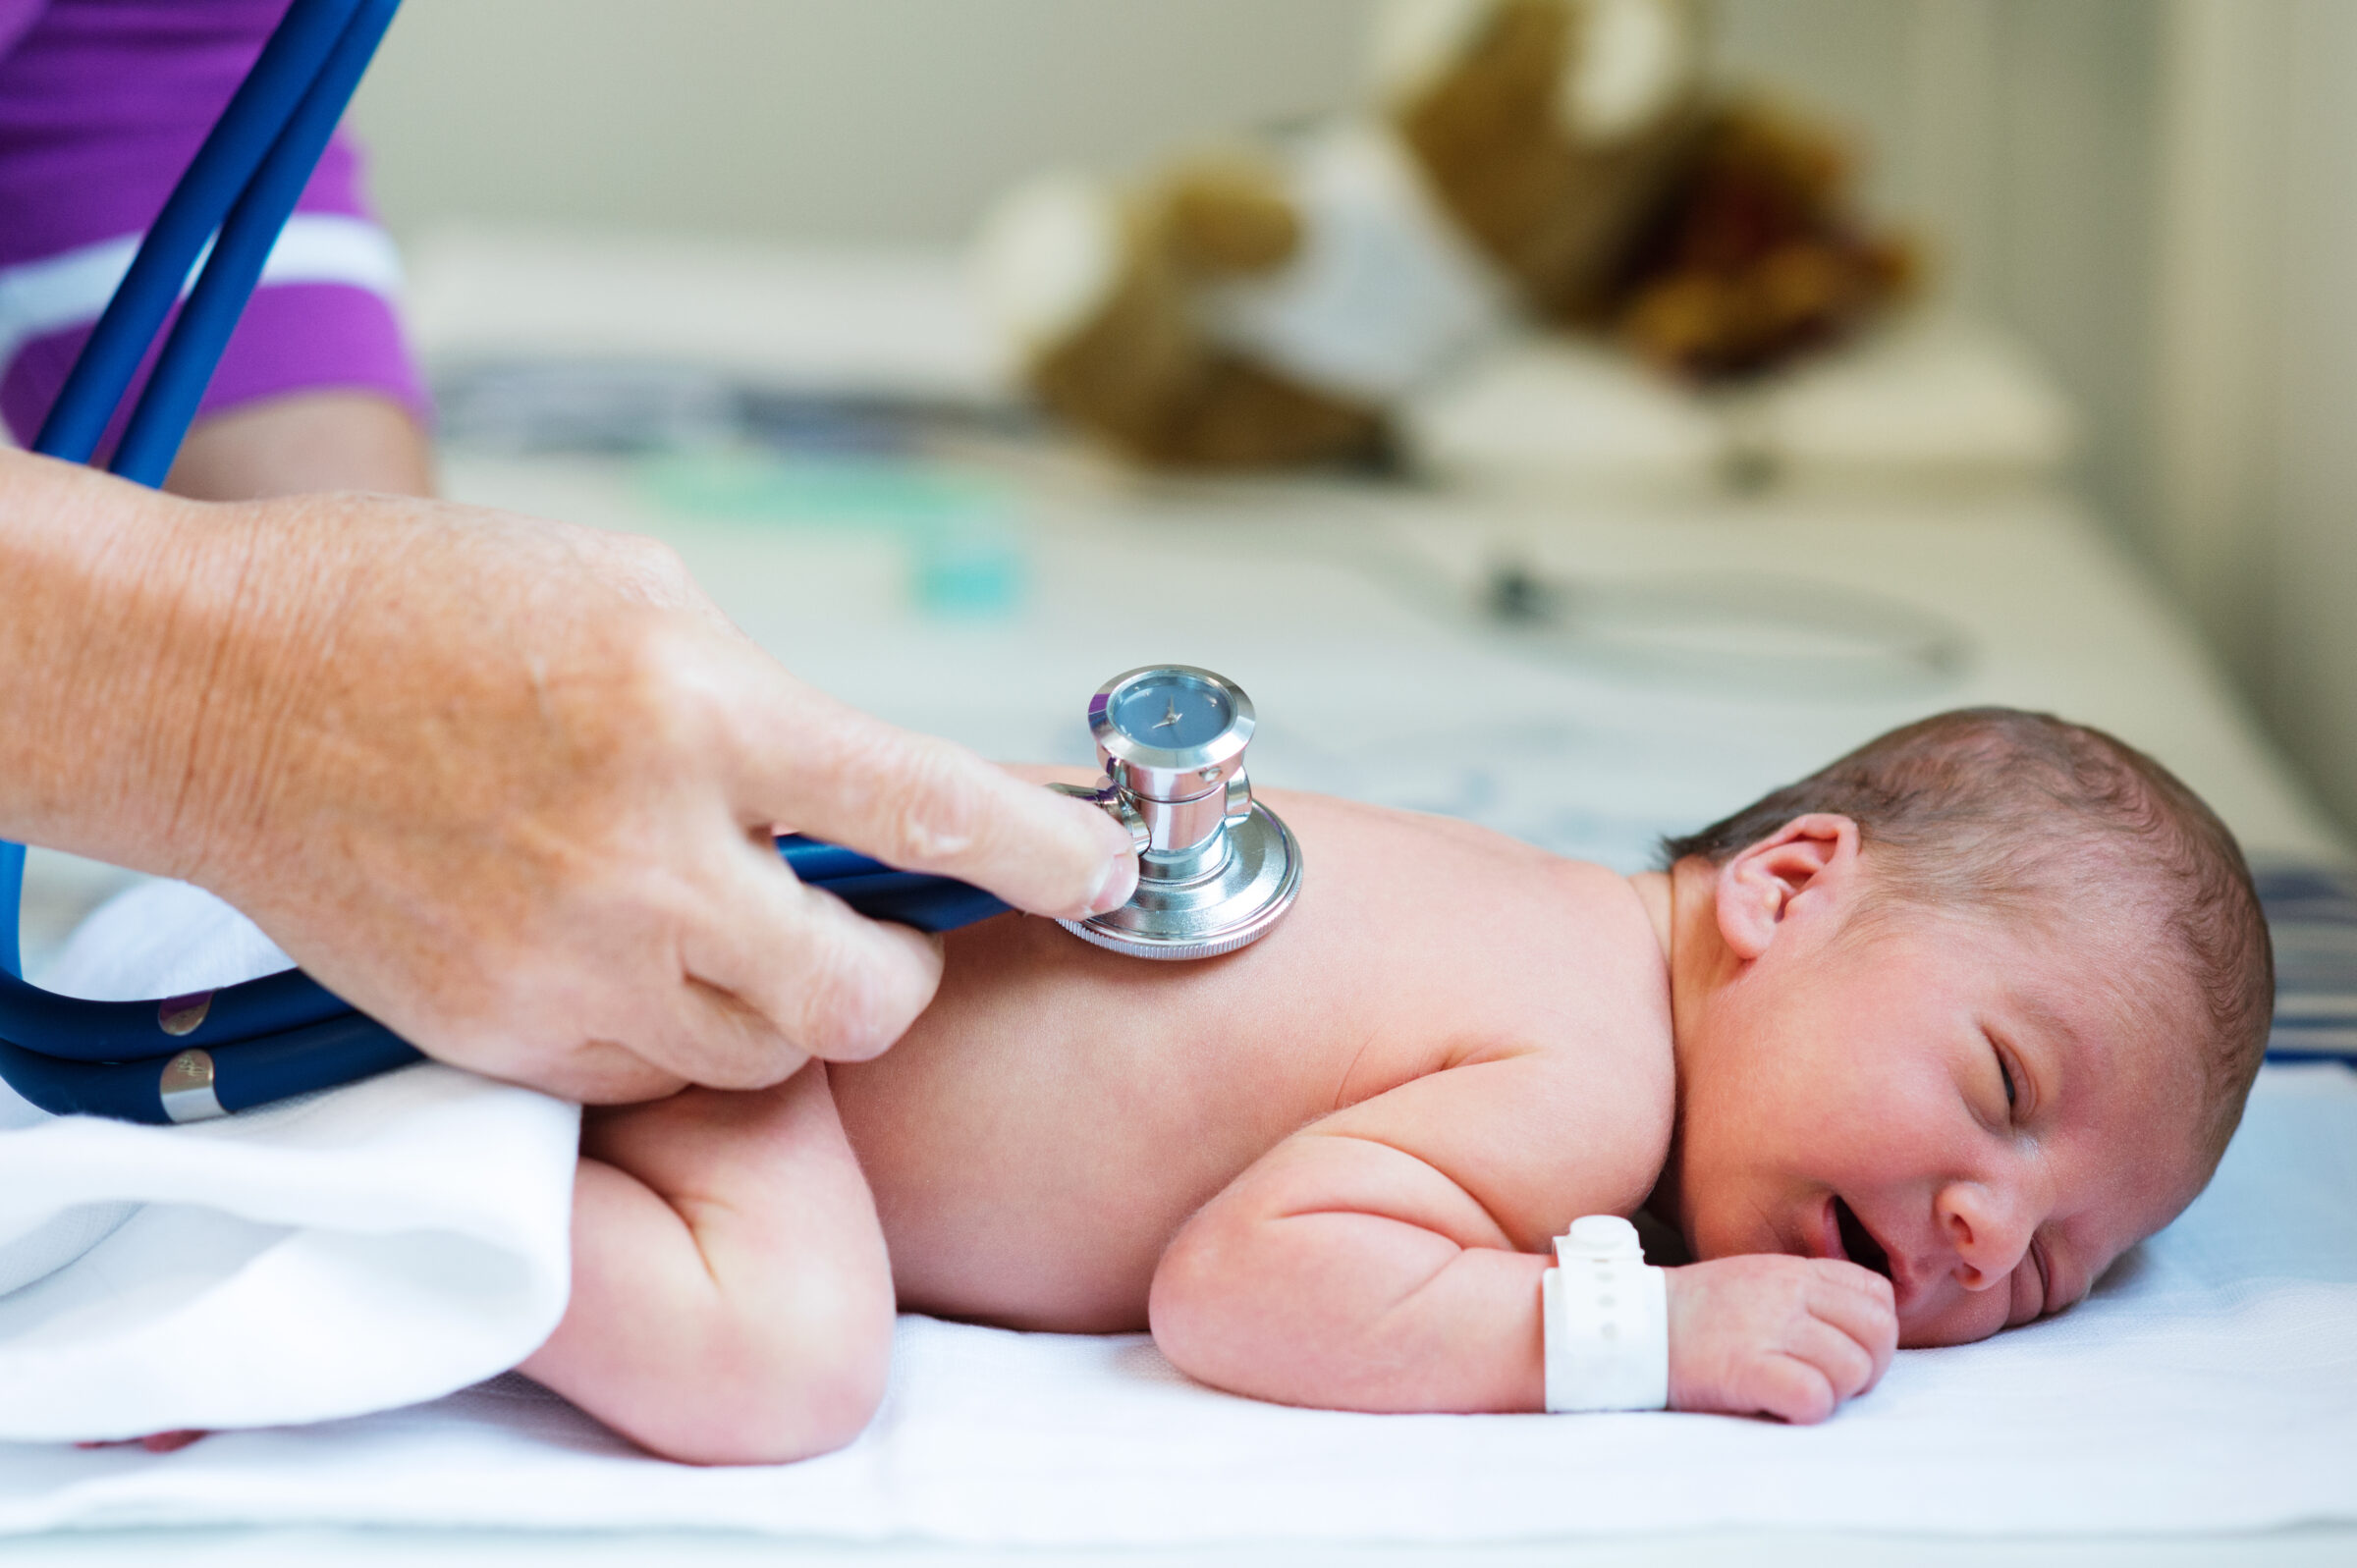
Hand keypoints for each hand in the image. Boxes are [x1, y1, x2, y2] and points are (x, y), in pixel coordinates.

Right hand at [151, 491, 1139, 1101]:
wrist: (220, 690)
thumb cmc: (428, 609)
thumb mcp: (639, 595)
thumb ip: (763, 707)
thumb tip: (864, 796)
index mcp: (693, 708)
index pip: (922, 806)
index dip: (1044, 854)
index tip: (1103, 872)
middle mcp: (641, 851)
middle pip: (861, 993)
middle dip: (902, 975)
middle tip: (882, 933)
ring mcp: (562, 959)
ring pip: (764, 1053)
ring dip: (786, 1005)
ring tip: (727, 925)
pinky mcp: (497, 1031)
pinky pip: (650, 1071)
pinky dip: (675, 1028)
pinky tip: (630, 953)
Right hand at [1664, 1255, 1896, 1422]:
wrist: (1629, 1324)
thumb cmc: (1693, 1314)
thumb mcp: (1754, 1281)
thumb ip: (1805, 1295)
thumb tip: (1857, 1332)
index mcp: (1793, 1270)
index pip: (1877, 1296)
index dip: (1875, 1332)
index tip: (1846, 1350)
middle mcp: (1788, 1293)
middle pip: (1878, 1333)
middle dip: (1868, 1368)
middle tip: (1831, 1382)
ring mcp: (1769, 1329)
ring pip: (1853, 1369)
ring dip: (1835, 1393)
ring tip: (1797, 1392)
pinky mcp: (1748, 1368)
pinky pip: (1815, 1397)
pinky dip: (1805, 1410)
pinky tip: (1778, 1405)